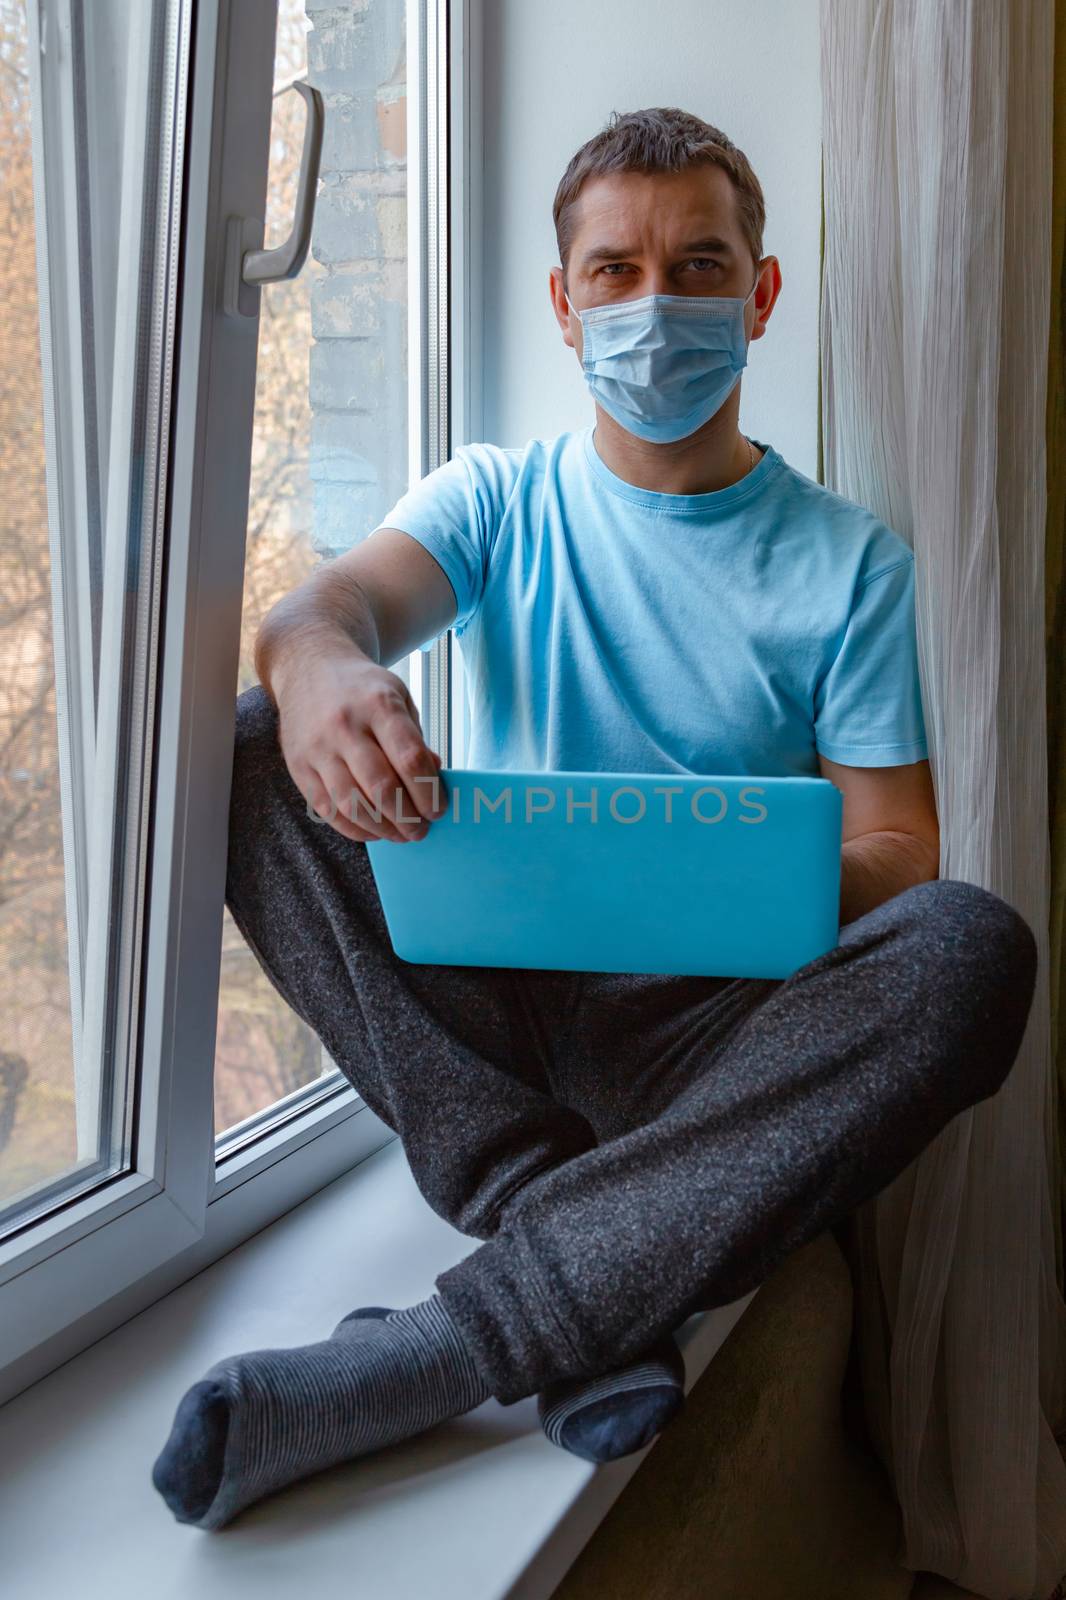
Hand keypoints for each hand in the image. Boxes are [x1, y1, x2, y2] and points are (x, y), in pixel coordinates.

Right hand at [272, 647, 445, 842]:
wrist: (309, 667)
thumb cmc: (362, 688)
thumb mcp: (398, 697)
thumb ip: (415, 740)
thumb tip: (433, 781)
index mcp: (378, 705)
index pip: (410, 759)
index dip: (429, 793)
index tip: (438, 810)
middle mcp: (345, 726)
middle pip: (382, 787)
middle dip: (407, 817)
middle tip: (420, 830)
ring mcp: (318, 748)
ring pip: (352, 804)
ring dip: (382, 828)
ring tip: (399, 835)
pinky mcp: (298, 766)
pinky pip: (327, 809)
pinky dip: (353, 828)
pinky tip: (372, 830)